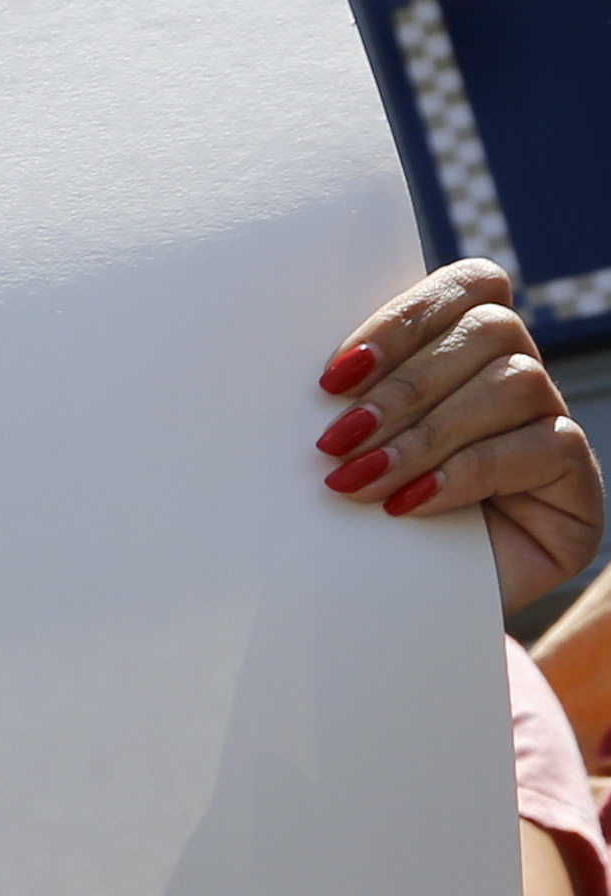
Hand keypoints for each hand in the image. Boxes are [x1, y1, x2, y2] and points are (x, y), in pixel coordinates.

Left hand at [316, 261, 600, 613]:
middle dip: (405, 386)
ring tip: (362, 480)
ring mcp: (554, 425)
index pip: (471, 285)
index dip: (406, 317)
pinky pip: (540, 446)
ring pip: (516, 383)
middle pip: (492, 330)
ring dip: (427, 433)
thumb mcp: (345, 445)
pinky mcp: (576, 480)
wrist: (386, 610)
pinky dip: (465, 472)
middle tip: (337, 441)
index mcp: (465, 347)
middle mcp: (519, 375)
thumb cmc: (352, 519)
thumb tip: (320, 366)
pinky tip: (411, 503)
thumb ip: (351, 393)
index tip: (334, 376)